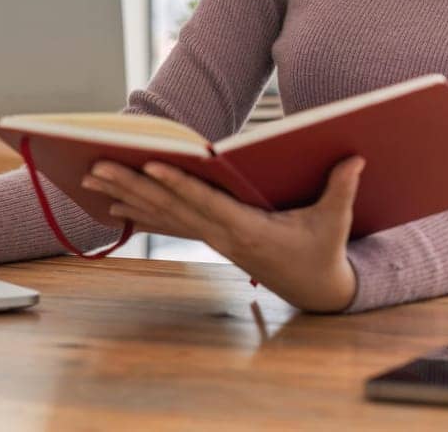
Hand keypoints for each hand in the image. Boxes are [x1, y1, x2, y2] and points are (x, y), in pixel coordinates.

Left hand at [81, 156, 364, 312]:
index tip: (151, 166)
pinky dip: (141, 208)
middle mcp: (223, 235)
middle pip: (172, 207)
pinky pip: (170, 221)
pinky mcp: (211, 237)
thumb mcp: (335, 223)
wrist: (315, 289)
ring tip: (91, 175)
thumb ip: (341, 189)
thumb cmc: (323, 251)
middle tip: (96, 164)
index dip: (179, 186)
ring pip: (163, 214)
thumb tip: (355, 157)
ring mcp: (213, 238)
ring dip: (126, 194)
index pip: (207, 203)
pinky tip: (113, 199)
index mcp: (249, 230)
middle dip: (133, 185)